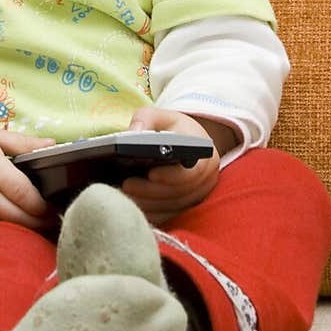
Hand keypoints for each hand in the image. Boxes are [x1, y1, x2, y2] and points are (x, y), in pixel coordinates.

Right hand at [0, 125, 56, 227]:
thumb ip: (24, 143)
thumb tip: (52, 144)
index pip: (26, 196)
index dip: (43, 207)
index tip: (56, 208)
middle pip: (19, 218)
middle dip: (39, 223)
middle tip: (54, 222)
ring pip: (4, 225)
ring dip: (23, 228)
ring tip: (40, 225)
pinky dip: (3, 227)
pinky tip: (14, 223)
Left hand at [119, 107, 235, 225]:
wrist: (189, 142)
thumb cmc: (172, 128)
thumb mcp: (160, 115)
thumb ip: (146, 119)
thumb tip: (132, 133)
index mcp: (203, 152)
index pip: (190, 171)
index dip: (171, 176)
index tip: (150, 174)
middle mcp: (206, 176)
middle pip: (179, 192)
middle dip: (151, 191)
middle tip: (126, 185)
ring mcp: (199, 194)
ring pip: (173, 206)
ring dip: (148, 204)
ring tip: (124, 195)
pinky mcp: (189, 206)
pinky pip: (170, 215)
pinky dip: (151, 212)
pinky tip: (132, 207)